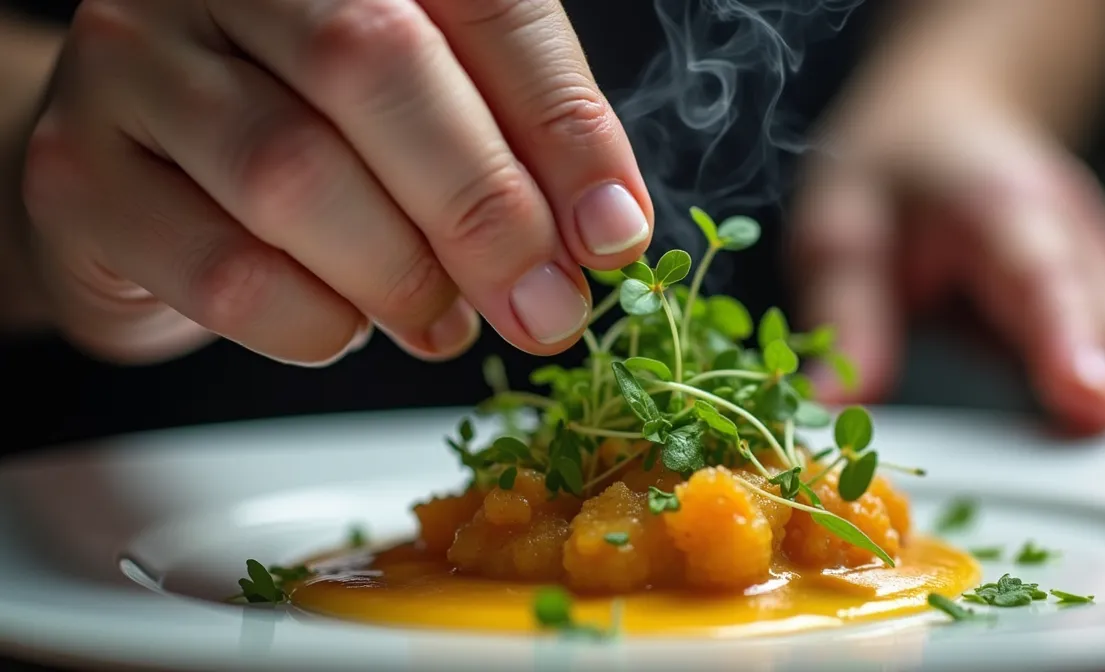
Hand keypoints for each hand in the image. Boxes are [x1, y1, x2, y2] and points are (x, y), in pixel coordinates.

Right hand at [20, 0, 652, 365]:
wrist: (150, 182)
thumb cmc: (316, 139)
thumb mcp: (432, 119)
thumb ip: (516, 149)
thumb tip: (605, 235)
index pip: (483, 3)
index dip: (563, 125)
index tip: (612, 235)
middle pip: (376, 64)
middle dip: (484, 209)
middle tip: (543, 307)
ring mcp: (136, 61)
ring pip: (293, 174)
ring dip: (400, 277)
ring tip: (442, 323)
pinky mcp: (82, 172)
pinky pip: (224, 269)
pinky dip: (313, 323)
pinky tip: (342, 325)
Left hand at [789, 72, 1104, 433]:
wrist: (953, 118)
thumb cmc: (900, 168)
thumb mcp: (843, 224)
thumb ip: (849, 312)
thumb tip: (837, 410)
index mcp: (1008, 208)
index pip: (1048, 278)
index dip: (1071, 342)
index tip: (1089, 404)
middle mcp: (1076, 243)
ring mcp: (1102, 280)